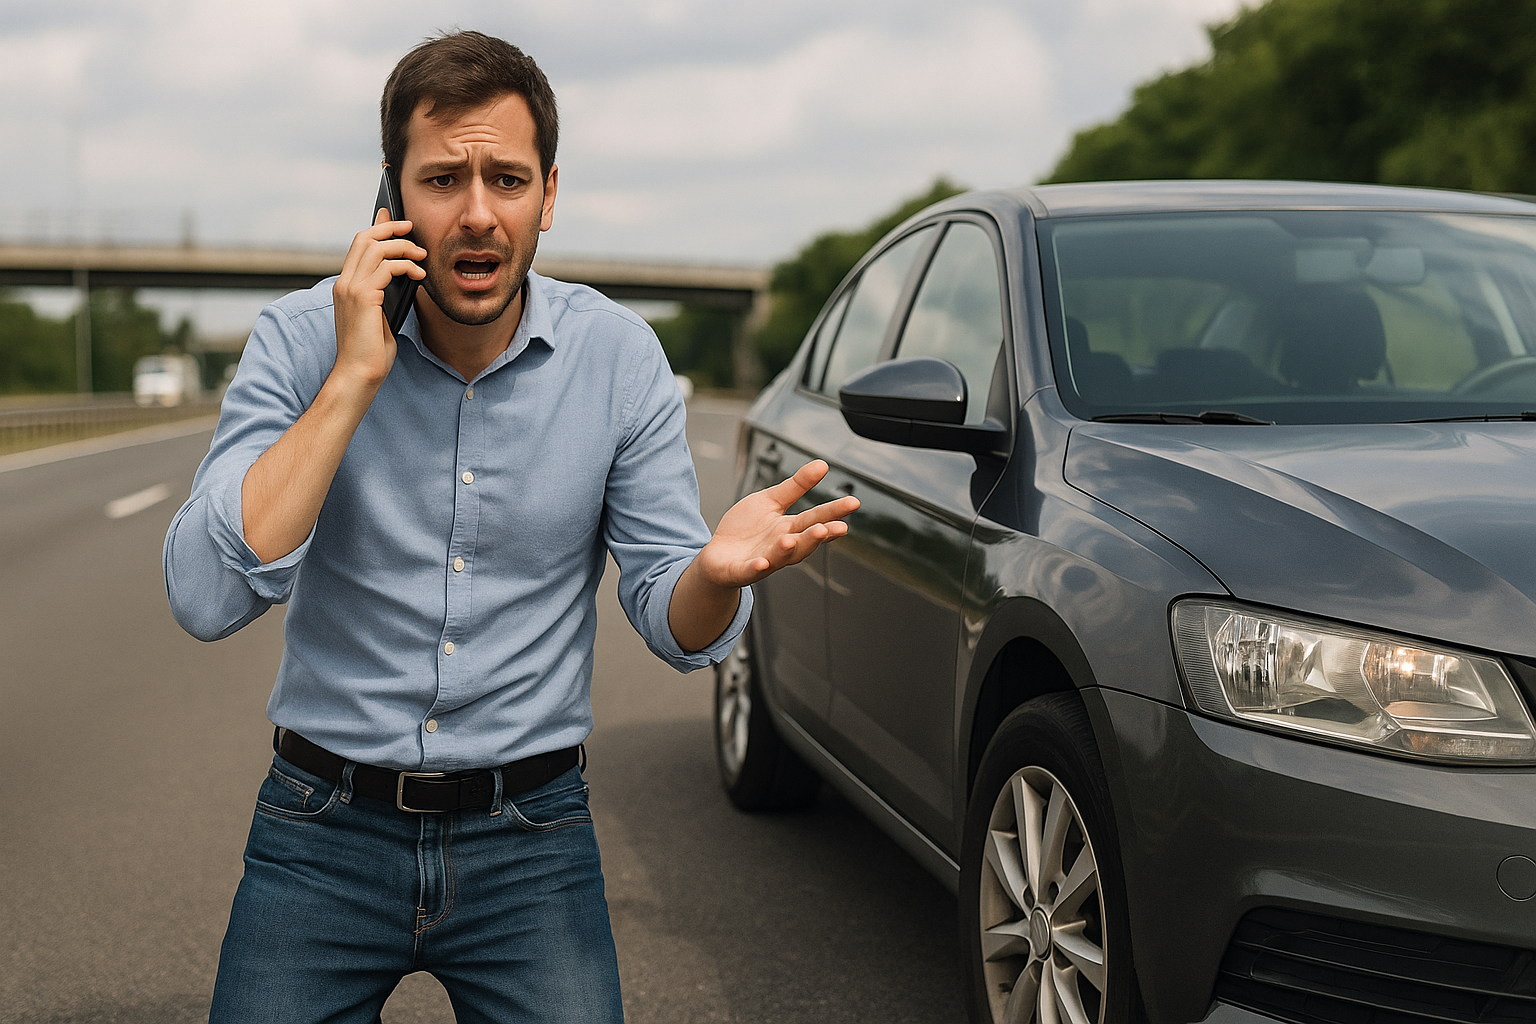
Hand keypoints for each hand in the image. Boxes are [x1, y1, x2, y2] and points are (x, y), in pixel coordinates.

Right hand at [331, 207, 426, 390]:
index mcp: (345, 286)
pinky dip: (406, 267)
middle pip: (365, 238)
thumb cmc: (372, 351)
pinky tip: (420, 276)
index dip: (378, 229)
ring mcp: (350, 288)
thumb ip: (384, 294)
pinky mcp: (363, 297)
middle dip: (391, 229)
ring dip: (403, 247)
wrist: (359, 374)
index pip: (359, 245)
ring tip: (422, 256)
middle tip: (413, 229)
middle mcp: (344, 283)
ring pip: (376, 248)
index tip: (399, 223)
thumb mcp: (380, 315)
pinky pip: (387, 268)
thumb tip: (404, 275)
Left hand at [695, 460, 859, 587]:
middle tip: (837, 527)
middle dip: (819, 535)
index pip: (816, 519)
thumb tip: (822, 464)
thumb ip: (796, 486)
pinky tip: (763, 563)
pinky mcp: (742, 570)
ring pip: (781, 557)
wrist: (718, 556)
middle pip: (804, 540)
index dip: (834, 513)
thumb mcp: (770, 501)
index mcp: (790, 528)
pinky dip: (758, 568)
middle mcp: (782, 546)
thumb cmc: (746, 529)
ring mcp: (764, 560)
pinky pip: (751, 570)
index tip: (853, 503)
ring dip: (789, 550)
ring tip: (791, 540)